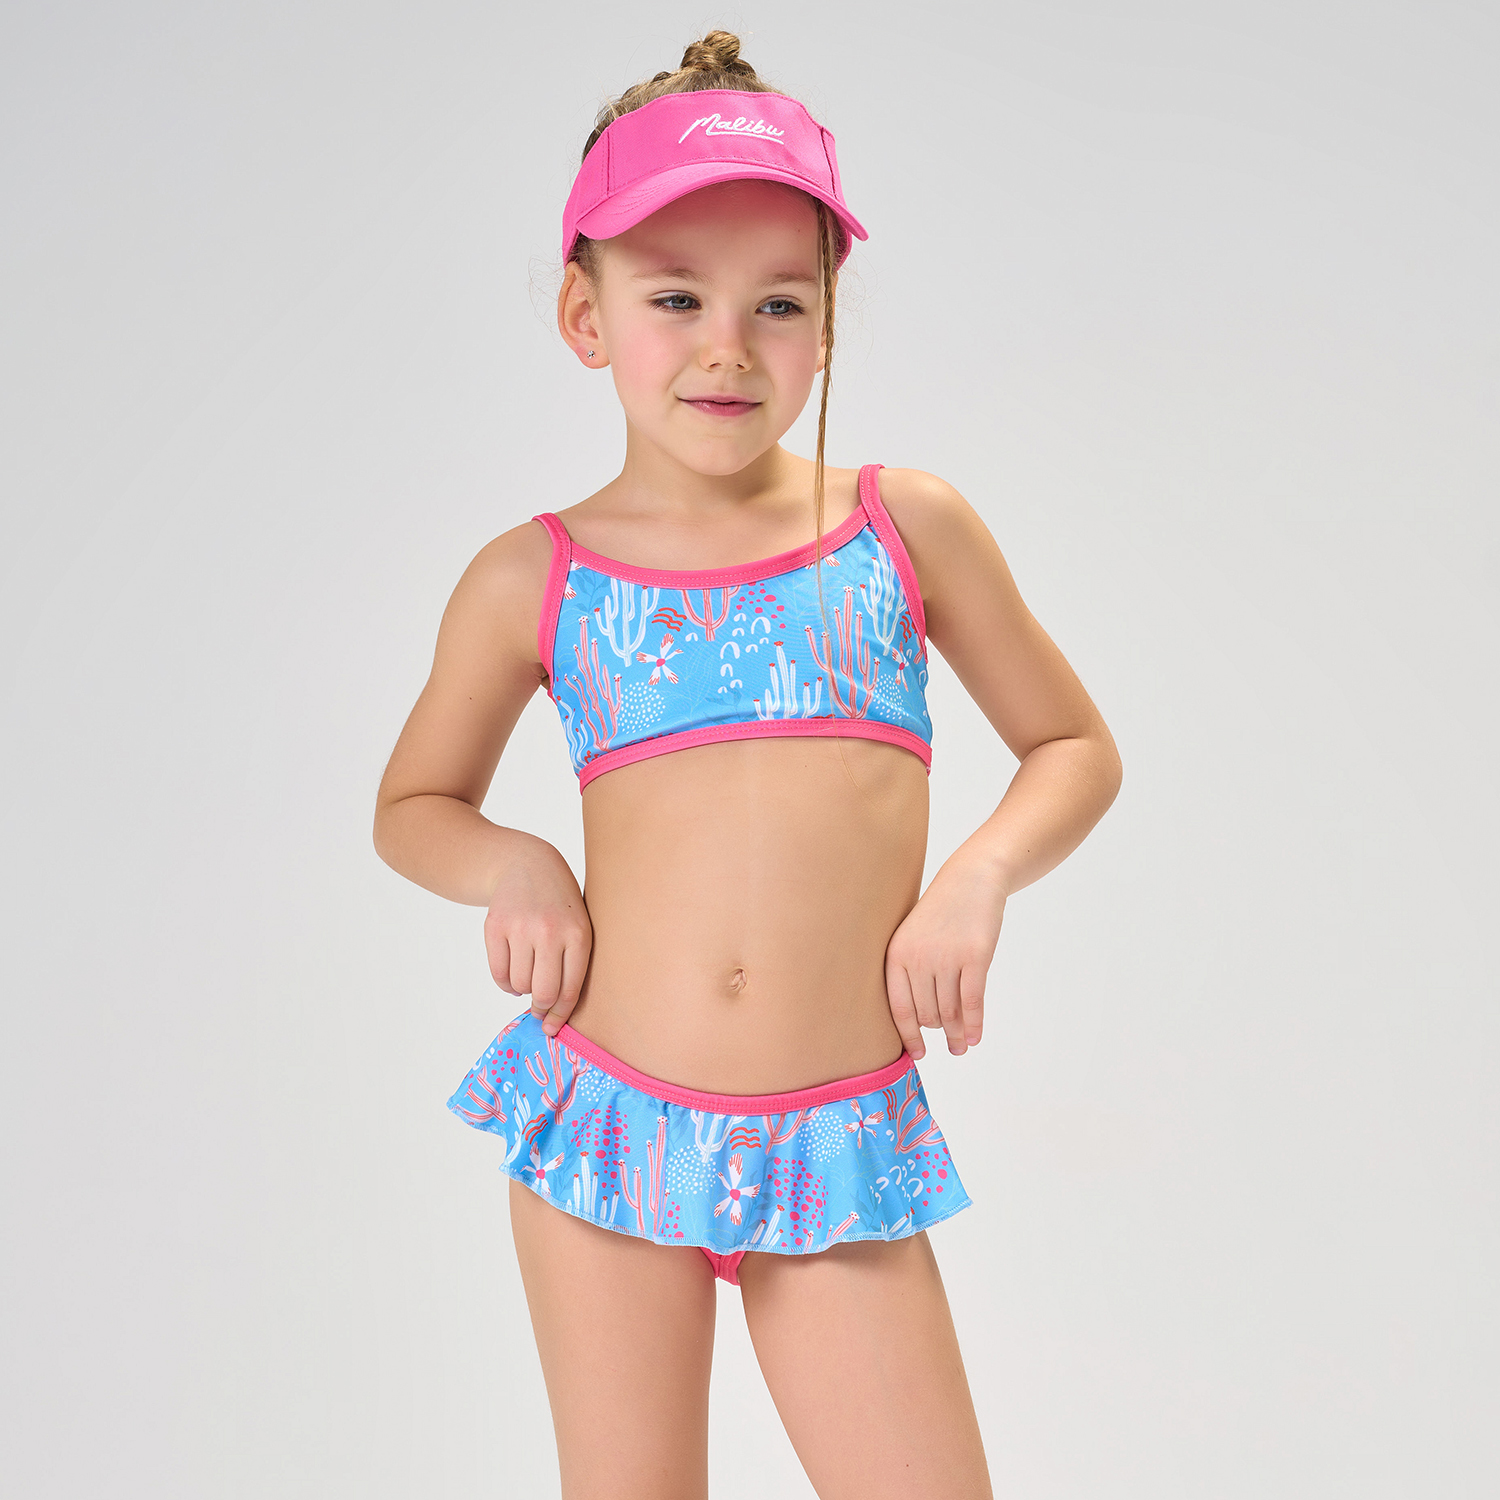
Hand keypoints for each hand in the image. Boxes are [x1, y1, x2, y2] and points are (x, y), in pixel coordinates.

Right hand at [483, 837, 591, 1037]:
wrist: (528, 865)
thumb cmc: (560, 907)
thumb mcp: (579, 927)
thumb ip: (573, 966)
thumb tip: (556, 1017)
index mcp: (578, 934)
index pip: (570, 990)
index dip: (560, 1016)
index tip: (552, 1028)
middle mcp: (549, 931)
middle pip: (542, 993)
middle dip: (540, 1007)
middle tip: (539, 1006)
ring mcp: (520, 927)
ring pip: (518, 985)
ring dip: (522, 989)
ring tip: (528, 975)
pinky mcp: (494, 926)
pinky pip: (498, 974)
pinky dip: (505, 982)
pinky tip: (513, 969)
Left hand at [885, 855, 1006, 1058]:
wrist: (971, 880)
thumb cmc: (941, 914)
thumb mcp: (913, 938)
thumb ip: (911, 973)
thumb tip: (919, 1021)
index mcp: (897, 955)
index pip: (899, 1008)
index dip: (908, 1036)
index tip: (917, 1054)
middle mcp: (919, 957)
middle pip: (927, 1013)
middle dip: (939, 1033)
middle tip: (950, 1044)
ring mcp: (947, 957)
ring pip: (950, 1011)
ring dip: (957, 1034)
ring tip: (961, 1046)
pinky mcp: (975, 956)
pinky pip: (973, 1002)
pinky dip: (975, 1024)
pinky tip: (975, 1038)